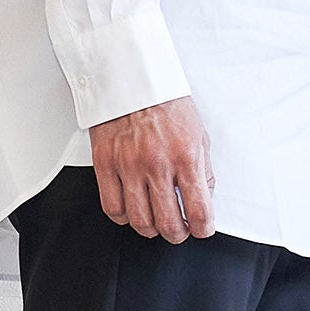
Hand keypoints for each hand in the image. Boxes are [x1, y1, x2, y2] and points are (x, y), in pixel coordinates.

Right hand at [90, 97, 214, 243]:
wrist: (132, 76)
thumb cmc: (166, 102)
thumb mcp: (198, 133)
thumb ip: (203, 170)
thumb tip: (204, 199)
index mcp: (186, 155)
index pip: (198, 210)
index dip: (203, 228)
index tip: (202, 229)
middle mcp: (157, 163)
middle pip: (168, 223)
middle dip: (177, 234)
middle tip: (179, 230)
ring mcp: (129, 166)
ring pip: (139, 221)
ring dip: (151, 230)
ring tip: (156, 222)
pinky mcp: (105, 164)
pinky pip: (113, 207)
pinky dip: (124, 217)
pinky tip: (132, 210)